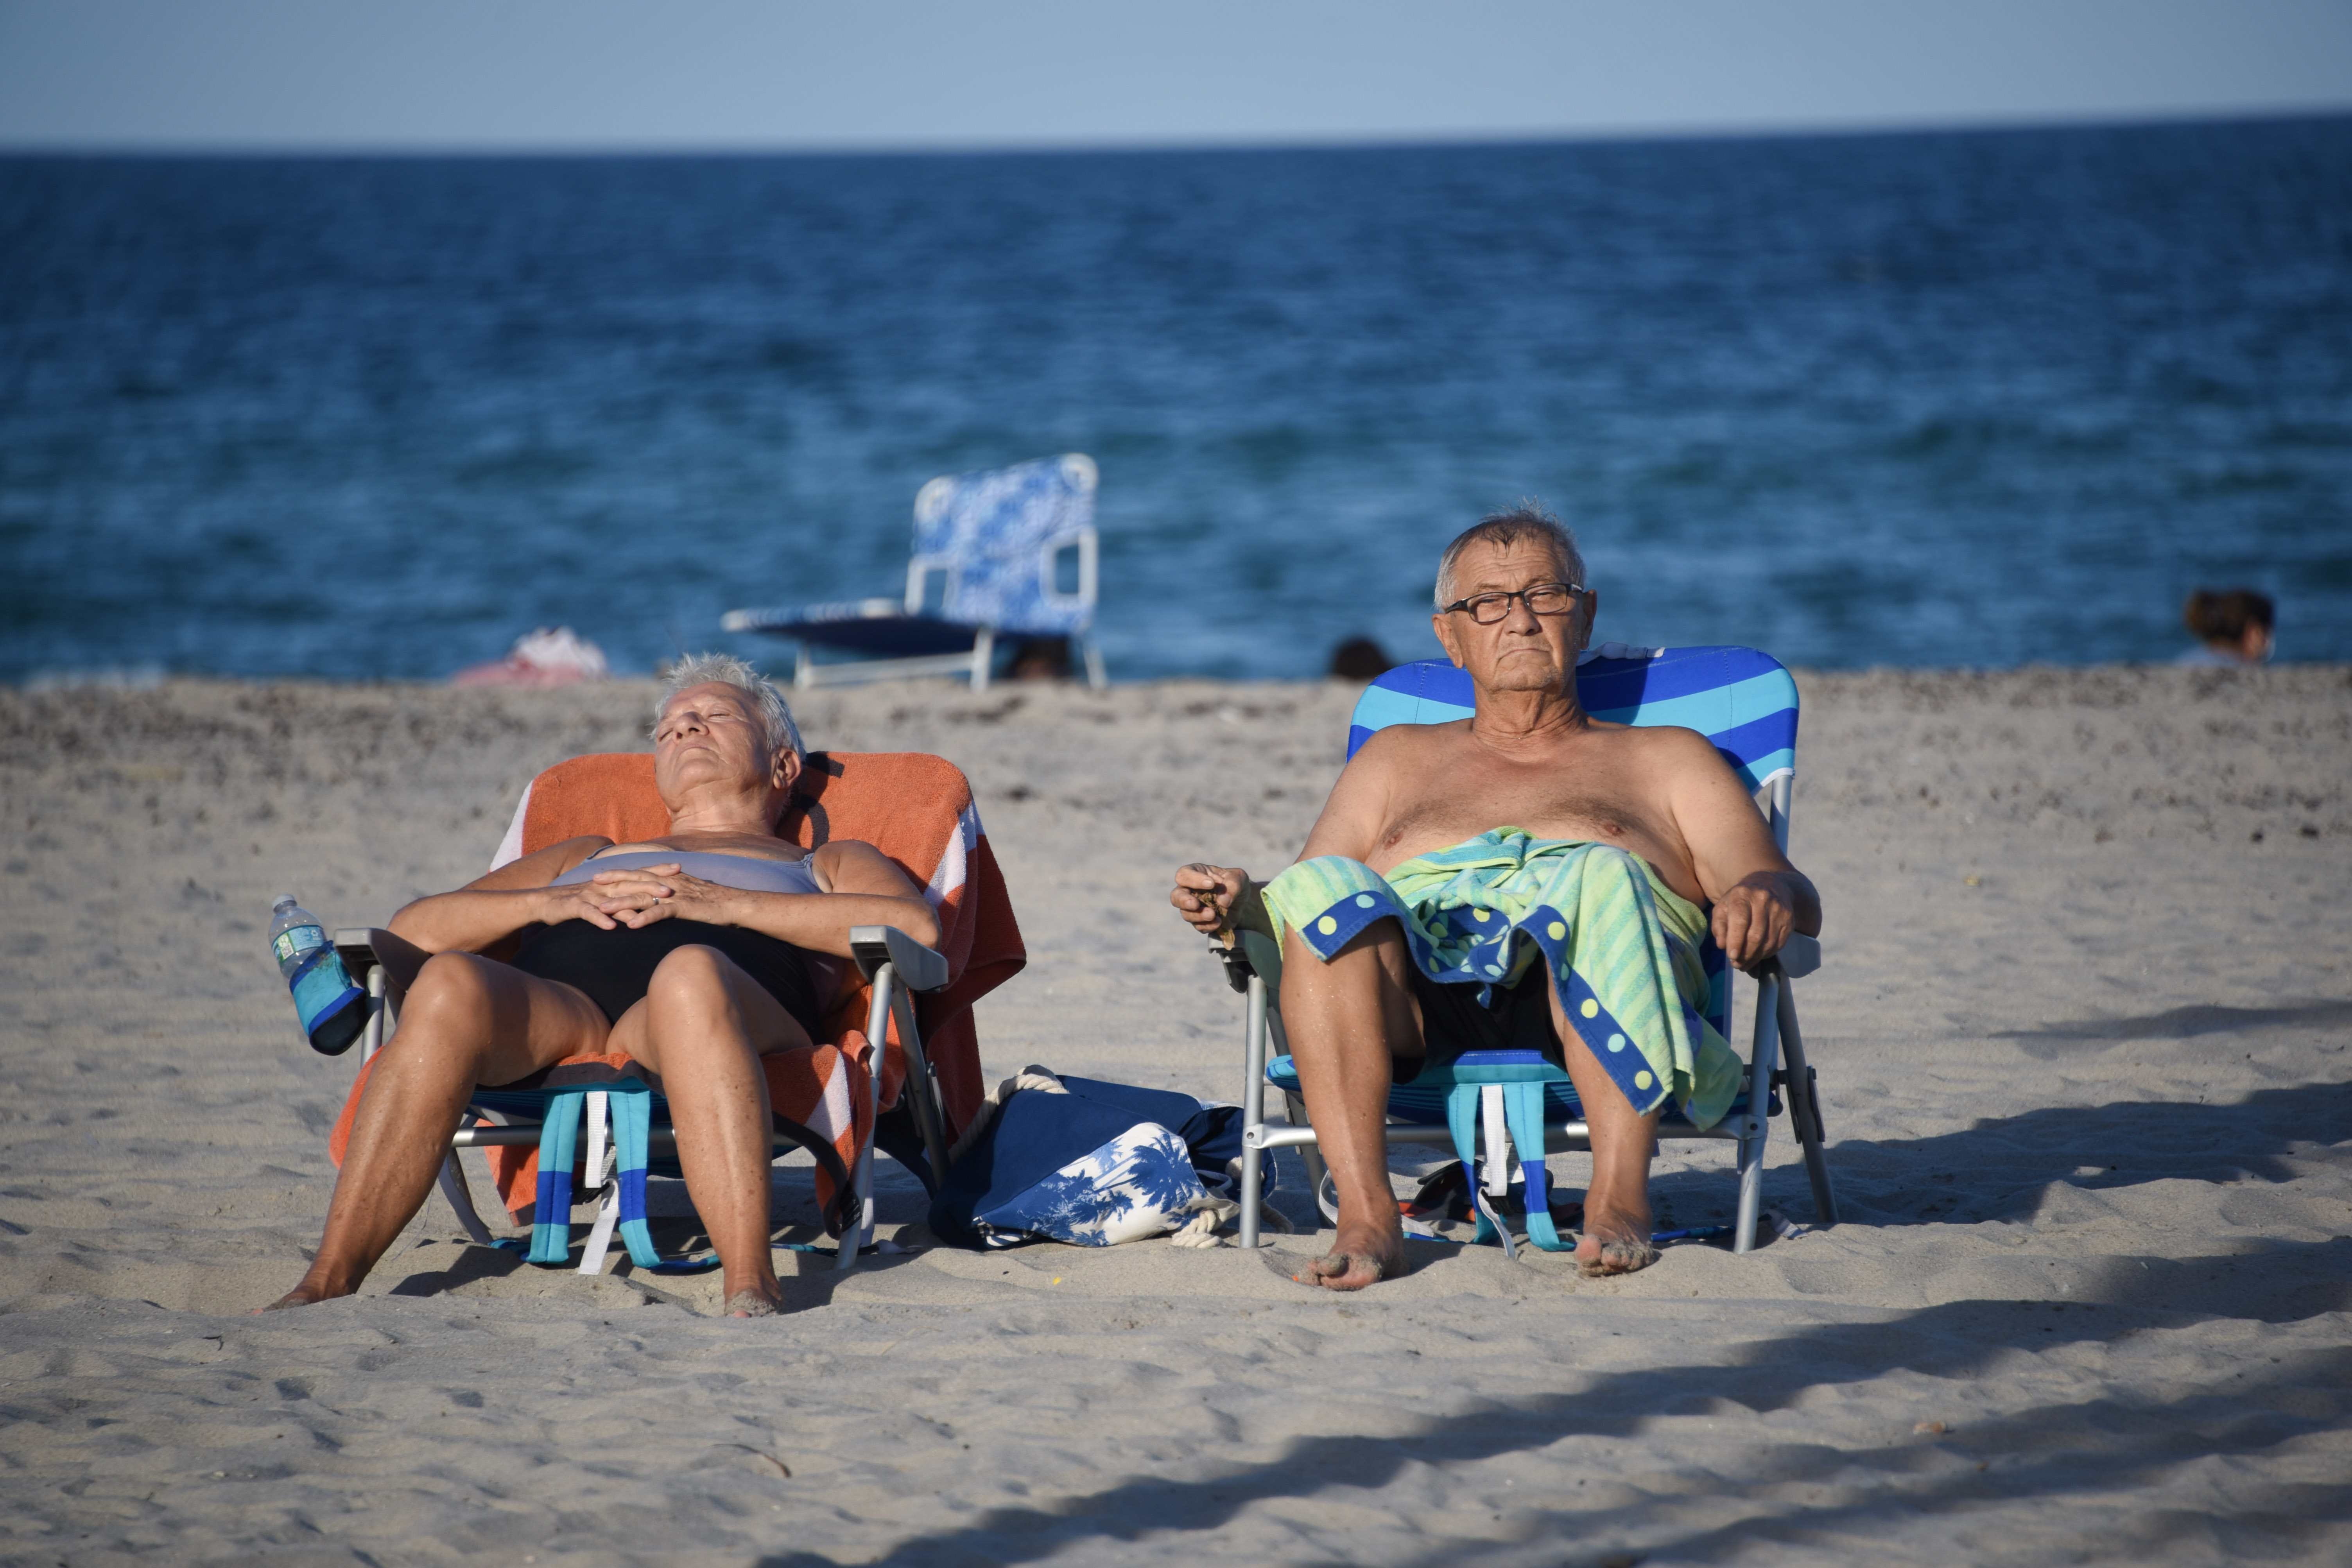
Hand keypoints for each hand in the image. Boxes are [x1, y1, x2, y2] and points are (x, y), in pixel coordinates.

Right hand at [538, 872, 667, 930]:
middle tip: (672, 889)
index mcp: (612, 882)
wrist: (545, 902)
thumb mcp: (604, 898)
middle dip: (651, 886)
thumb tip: (648, 906)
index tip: (680, 868)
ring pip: (613, 900)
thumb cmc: (578, 902)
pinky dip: (601, 920)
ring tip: (648, 912)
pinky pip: (590, 914)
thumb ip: (624, 899)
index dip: (658, 869)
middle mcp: (604, 886)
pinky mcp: (575, 907)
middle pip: (631, 884)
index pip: (639, 873)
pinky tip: (612, 927)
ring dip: (631, 905)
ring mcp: (590, 896)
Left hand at [588, 865, 743, 929]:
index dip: (618, 873)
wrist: (735, 903)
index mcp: (669, 878)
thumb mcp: (690, 891)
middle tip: (590, 884)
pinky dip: (645, 918)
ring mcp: (676, 895)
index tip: (599, 875)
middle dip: (612, 882)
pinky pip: (661, 913)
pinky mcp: (684, 908)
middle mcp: (669, 883)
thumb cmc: (714, 900)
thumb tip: (659, 895)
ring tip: (601, 909)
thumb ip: (672, 890)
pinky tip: (631, 925)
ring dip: (621, 902)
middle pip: (636, 881)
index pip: (639, 873)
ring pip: (643, 897)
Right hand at [1171, 863, 1247, 936]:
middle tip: (1195, 904)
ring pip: (1186, 914)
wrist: (1243, 902)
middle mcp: (1189, 890)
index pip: (1184, 874)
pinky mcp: (1200, 922)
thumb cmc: (1235, 884)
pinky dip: (1207, 925)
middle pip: (1176, 896)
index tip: (1211, 884)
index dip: (1193, 880)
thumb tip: (1222, 901)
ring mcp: (1193, 908)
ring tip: (1212, 915)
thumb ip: (1233, 884)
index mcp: (1195, 873)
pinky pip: (1198, 926)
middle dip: (1183, 901)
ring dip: (1198, 915)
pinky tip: (1218, 922)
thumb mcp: (1239, 877)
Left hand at [1711, 873, 1796, 973]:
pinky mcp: (1789, 920)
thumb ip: (1719, 926)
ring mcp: (1779, 910)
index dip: (1735, 940)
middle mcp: (1763, 900)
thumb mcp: (1723, 908)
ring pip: (1768, 942)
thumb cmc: (1740, 901)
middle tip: (1736, 964)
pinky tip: (1758, 955)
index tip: (1731, 956)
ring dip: (1755, 958)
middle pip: (1755, 935)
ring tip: (1745, 964)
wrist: (1769, 886)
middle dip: (1745, 954)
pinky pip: (1778, 944)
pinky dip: (1766, 954)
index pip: (1740, 920)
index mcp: (1742, 895)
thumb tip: (1722, 945)